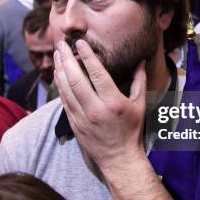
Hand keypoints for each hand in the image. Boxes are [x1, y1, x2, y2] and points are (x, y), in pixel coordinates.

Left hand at [53, 39, 146, 170]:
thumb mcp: (140, 104)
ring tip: (57, 54)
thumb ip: (140, 80)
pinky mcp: (74, 123)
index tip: (79, 42)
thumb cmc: (132, 129)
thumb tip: (142, 60)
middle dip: (67, 59)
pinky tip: (58, 73)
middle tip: (61, 43)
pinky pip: (64, 100)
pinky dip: (59, 85)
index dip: (87, 55)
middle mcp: (95, 109)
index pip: (96, 73)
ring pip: (66, 89)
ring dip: (60, 69)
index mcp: (113, 102)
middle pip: (75, 79)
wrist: (119, 158)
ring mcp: (82, 117)